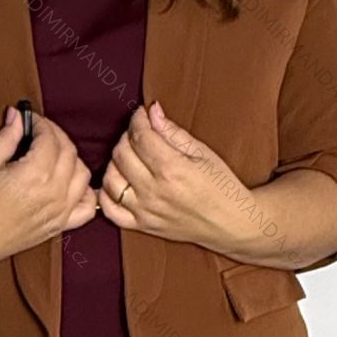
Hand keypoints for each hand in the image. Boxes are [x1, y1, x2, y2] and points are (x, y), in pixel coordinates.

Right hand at [0, 105, 96, 269]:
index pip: (50, 139)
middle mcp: (53, 193)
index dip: (41, 123)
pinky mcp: (60, 225)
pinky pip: (87, 207)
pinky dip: (85, 192)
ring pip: (83, 174)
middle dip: (56, 135)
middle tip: (40, 131)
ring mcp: (60, 211)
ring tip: (53, 154)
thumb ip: (7, 137)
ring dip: (72, 158)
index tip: (31, 119)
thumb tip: (18, 115)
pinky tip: (71, 183)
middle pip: (69, 152)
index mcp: (34, 175)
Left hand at [98, 101, 256, 249]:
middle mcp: (154, 191)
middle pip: (121, 154)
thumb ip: (173, 132)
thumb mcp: (203, 153)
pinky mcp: (142, 226)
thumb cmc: (221, 186)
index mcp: (172, 169)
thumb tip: (152, 111)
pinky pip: (109, 210)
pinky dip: (105, 193)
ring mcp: (145, 211)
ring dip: (115, 162)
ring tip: (130, 157)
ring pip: (111, 178)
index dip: (137, 120)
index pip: (140, 136)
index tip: (142, 115)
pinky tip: (116, 181)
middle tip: (139, 134)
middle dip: (127, 137)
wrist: (230, 222)